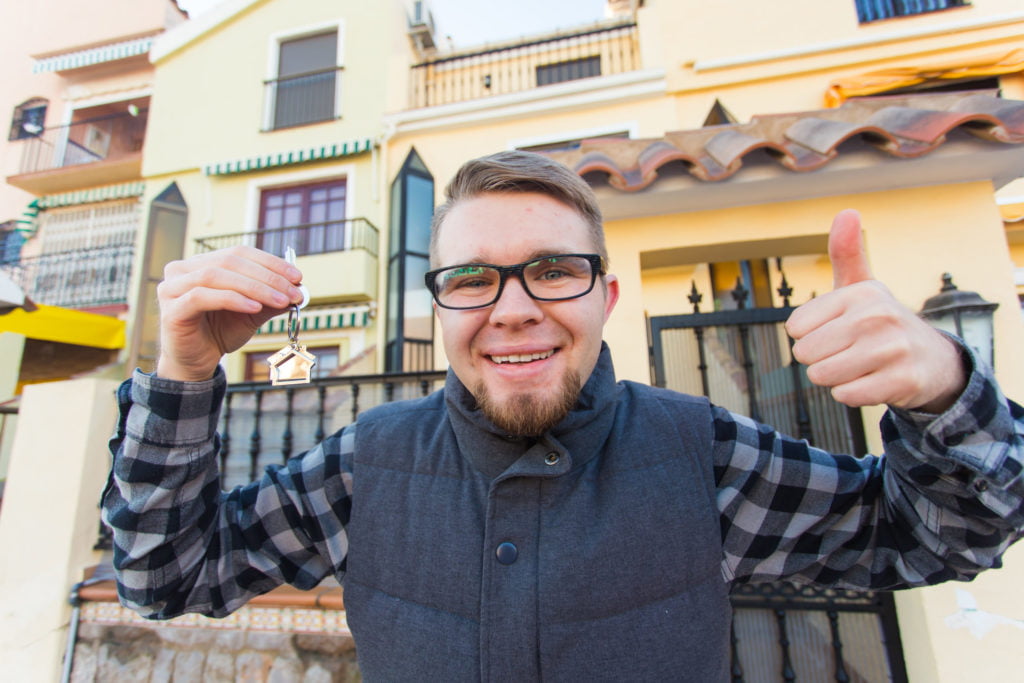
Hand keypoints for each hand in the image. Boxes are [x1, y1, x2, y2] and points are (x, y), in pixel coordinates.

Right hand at [155, 246, 304, 381]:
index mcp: (201, 263)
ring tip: (280, 301)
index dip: (270, 262)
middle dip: (267, 277)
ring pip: (217, 276)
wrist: (195, 362)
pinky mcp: (171, 309)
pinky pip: (202, 296)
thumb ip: (270, 298)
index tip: (297, 276)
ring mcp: (172, 288)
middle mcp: (183, 270)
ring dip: (255, 287)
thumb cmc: (220, 333)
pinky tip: (254, 308)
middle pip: (230, 261)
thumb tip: (297, 288)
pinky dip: (233, 299)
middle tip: (293, 292)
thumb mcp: (251, 313)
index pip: (240, 253)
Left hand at [785, 210, 965, 412]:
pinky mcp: (902, 380)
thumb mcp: (862, 286)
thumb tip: (847, 212)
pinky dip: (853, 393)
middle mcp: (877, 316)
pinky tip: (874, 380)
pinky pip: (846, 395)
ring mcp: (892, 349)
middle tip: (849, 350)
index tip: (837, 329)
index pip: (795, 327)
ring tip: (860, 364)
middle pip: (805, 354)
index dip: (810, 335)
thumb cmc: (881, 321)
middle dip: (820, 359)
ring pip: (823, 376)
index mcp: (860, 293)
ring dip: (835, 377)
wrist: (933, 360)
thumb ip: (846, 253)